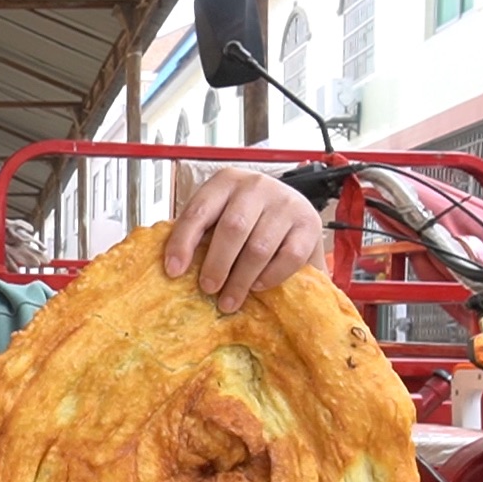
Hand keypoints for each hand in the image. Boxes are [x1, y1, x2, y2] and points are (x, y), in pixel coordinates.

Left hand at [163, 167, 324, 312]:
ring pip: (259, 247)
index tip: (173, 271)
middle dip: (217, 264)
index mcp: (226, 181)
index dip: (183, 242)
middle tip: (208, 289)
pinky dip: (270, 276)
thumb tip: (173, 269)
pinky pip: (288, 257)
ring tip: (229, 300)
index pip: (199, 211)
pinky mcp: (310, 224)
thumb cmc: (247, 216)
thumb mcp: (219, 214)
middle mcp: (256, 186)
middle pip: (232, 229)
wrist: (290, 206)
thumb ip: (201, 233)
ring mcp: (286, 203)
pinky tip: (257, 286)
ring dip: (241, 279)